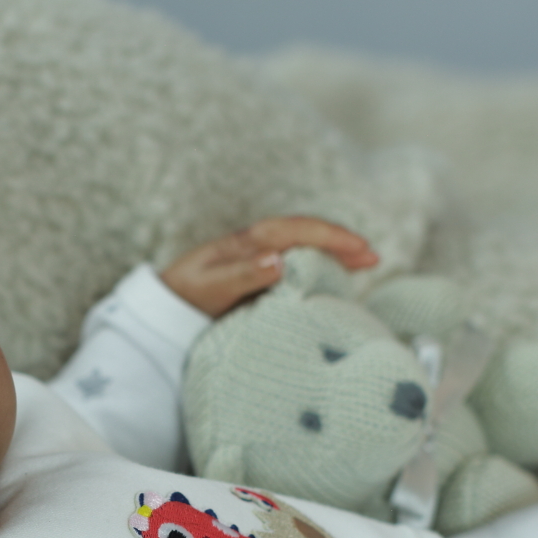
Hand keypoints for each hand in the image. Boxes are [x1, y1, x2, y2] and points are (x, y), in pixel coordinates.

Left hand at [159, 216, 377, 317]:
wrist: (164, 306)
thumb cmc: (186, 294)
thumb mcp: (210, 286)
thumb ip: (243, 274)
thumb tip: (280, 260)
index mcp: (249, 241)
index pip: (298, 231)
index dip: (331, 237)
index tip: (360, 248)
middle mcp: (259, 245)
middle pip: (308, 236)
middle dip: (341, 242)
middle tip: (373, 257)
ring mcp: (261, 259)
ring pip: (305, 249)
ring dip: (334, 255)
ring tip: (364, 266)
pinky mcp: (259, 277)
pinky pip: (296, 266)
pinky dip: (320, 269)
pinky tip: (336, 281)